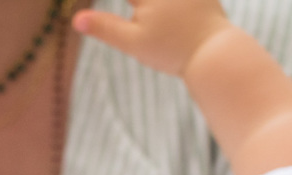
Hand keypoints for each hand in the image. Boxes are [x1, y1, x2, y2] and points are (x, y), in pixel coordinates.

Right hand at [72, 0, 232, 75]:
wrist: (216, 53)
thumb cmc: (172, 50)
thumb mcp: (134, 43)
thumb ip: (105, 28)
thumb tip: (76, 20)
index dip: (117, 3)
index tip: (98, 9)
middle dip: (134, 4)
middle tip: (133, 9)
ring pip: (154, 1)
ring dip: (143, 6)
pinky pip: (177, 0)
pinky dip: (163, 5)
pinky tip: (161, 13)